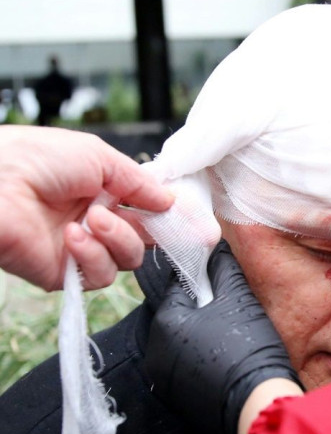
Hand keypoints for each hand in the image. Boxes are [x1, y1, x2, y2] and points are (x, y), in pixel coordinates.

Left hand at [0, 125, 172, 289]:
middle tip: (162, 224)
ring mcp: (80, 248)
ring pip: (127, 260)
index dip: (171, 216)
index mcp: (102, 191)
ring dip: (117, 239)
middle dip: (157, 232)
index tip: (194, 221)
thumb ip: (139, 183)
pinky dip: (93, 256)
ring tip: (92, 219)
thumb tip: (169, 201)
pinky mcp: (64, 273)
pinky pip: (100, 276)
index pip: (147, 209)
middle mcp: (94, 221)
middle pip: (144, 239)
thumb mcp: (98, 157)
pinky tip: (73, 236)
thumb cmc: (34, 158)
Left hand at [145, 241, 300, 433]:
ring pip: (184, 341)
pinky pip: (187, 366)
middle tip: (233, 314)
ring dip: (203, 336)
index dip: (205, 282)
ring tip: (233, 340)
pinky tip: (228, 361)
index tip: (225, 287)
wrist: (259, 402)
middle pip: (181, 316)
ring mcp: (164, 379)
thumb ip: (222, 267)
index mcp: (164, 323)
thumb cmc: (248, 346)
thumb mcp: (238, 297)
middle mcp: (154, 352)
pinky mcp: (177, 398)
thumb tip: (213, 247)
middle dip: (204, 310)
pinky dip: (204, 359)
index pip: (180, 287)